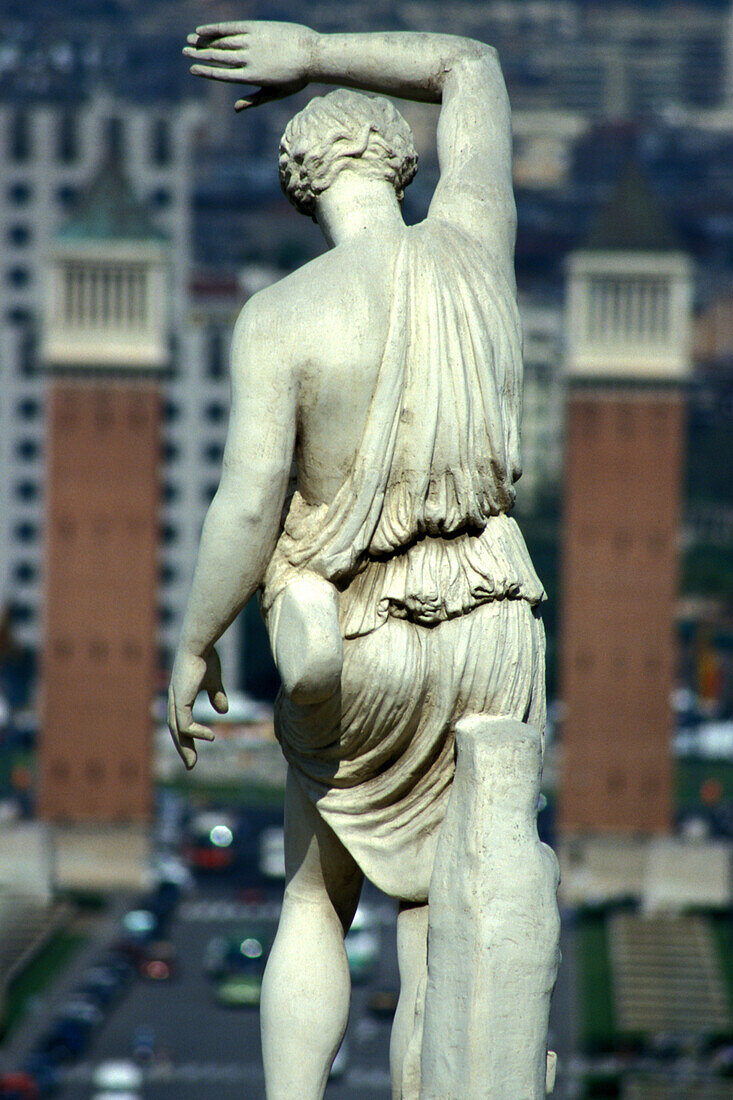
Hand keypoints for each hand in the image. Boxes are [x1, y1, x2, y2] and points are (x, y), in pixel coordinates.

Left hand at [167, 646, 227, 769]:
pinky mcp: (181, 701)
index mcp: (180, 696)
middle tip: (190, 765)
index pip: (180, 722)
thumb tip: (223, 711)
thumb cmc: (206, 658)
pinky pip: (185, 725)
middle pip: (175, 730)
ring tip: (193, 761)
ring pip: (177, 731)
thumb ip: (217, 696)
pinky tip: (210, 736)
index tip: (194, 752)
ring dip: (185, 747)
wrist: (199, 644)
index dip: (186, 737)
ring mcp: (176, 700)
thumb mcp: (214, 681)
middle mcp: (174, 700)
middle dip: (183, 748)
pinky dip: (195, 733)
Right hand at [183, 21, 317, 109]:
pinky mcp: (256, 28)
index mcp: (251, 77)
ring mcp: (251, 43)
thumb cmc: (296, 78)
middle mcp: (248, 60)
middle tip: (184, 52)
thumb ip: (253, 100)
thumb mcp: (275, 94)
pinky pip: (232, 28)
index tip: (192, 69)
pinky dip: (216, 29)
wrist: (312, 55)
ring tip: (190, 40)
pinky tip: (204, 30)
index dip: (206, 72)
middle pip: (218, 57)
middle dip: (199, 55)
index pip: (222, 74)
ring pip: (222, 42)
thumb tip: (235, 109)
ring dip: (204, 41)